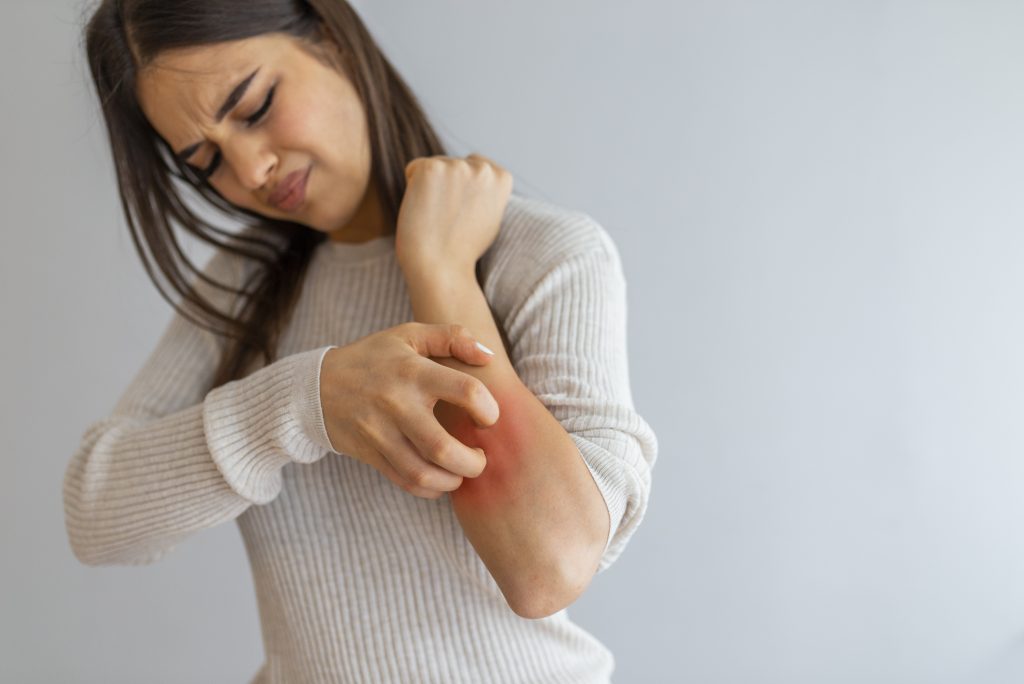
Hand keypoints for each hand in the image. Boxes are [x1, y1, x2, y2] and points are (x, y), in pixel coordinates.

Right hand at [319, 322, 499, 498]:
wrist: (317, 387)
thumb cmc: (374, 359)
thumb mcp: (408, 336)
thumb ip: (452, 336)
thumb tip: (488, 356)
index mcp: (413, 372)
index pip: (465, 392)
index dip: (488, 409)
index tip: (488, 416)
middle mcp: (397, 405)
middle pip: (443, 447)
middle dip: (473, 462)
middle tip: (480, 456)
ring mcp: (381, 434)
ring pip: (423, 473)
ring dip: (453, 480)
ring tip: (462, 471)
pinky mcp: (371, 455)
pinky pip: (406, 482)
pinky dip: (431, 489)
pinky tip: (441, 479)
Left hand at [394, 153, 513, 279]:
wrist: (441, 267)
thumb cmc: (462, 250)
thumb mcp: (489, 216)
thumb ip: (486, 192)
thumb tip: (473, 178)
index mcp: (502, 178)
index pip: (476, 166)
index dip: (464, 190)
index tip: (464, 214)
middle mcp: (483, 168)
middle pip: (454, 164)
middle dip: (447, 186)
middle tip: (448, 219)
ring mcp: (457, 166)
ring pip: (434, 166)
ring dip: (430, 187)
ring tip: (437, 217)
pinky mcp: (431, 168)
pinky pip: (414, 169)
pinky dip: (412, 187)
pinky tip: (423, 210)